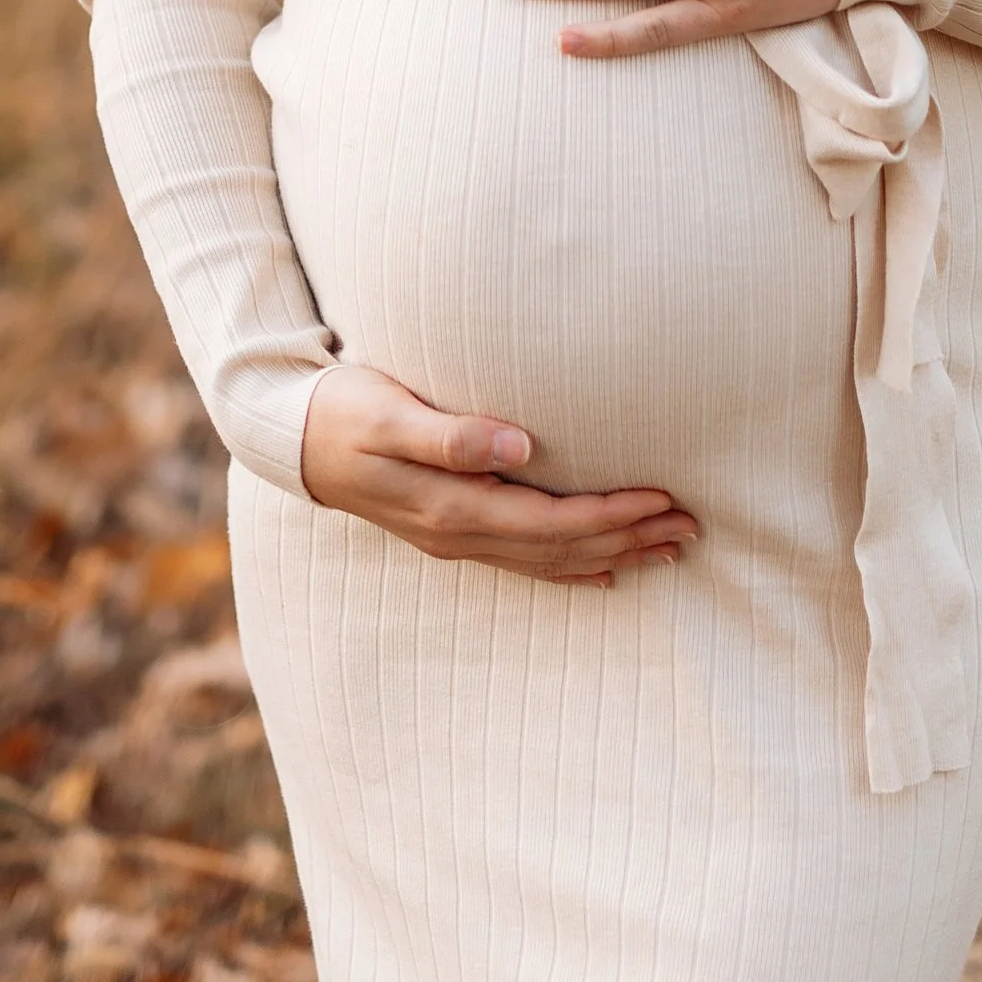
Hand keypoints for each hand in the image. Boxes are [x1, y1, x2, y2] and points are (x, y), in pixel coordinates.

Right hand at [298, 363, 699, 584]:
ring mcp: (453, 538)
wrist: (289, 436)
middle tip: (692, 528)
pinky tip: (603, 572)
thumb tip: (520, 446)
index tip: (664, 501)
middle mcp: (458, 533)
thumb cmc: (342, 409)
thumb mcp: (387, 412)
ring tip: (667, 548)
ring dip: (611, 554)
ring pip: (548, 561)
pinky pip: (523, 562)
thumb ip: (450, 432)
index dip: (612, 516)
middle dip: (628, 539)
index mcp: (452, 507)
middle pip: (561, 549)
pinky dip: (569, 569)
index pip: (552, 523)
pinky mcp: (448, 530)